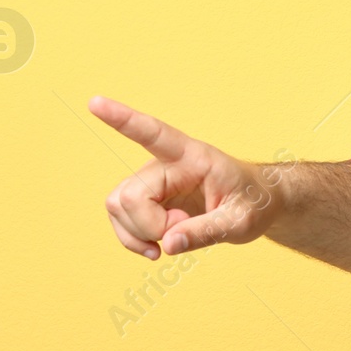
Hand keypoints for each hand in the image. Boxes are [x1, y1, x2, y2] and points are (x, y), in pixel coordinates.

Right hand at [90, 95, 280, 258]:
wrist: (255, 205)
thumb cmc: (253, 203)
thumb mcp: (242, 222)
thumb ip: (207, 232)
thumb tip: (168, 245)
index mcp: (193, 157)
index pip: (154, 133)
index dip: (124, 119)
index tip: (95, 103)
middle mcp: (165, 165)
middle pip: (129, 195)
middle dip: (150, 226)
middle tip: (184, 231)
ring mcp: (150, 182)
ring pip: (117, 207)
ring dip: (139, 233)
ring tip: (176, 238)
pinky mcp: (145, 200)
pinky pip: (120, 220)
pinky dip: (134, 240)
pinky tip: (158, 248)